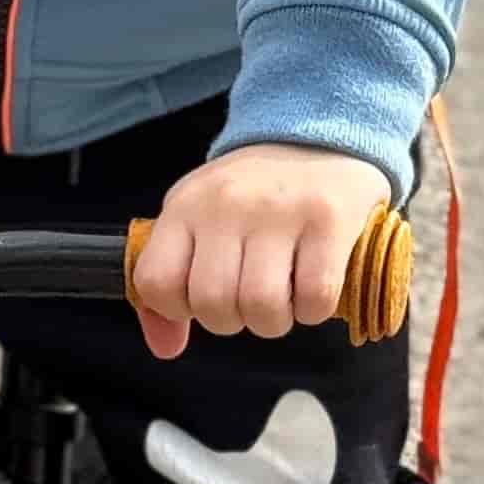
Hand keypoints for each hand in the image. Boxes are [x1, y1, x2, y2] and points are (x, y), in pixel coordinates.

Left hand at [131, 142, 392, 362]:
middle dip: (232, 321)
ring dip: (273, 321)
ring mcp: (279, 211)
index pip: (155, 282)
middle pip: (213, 304)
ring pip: (262, 307)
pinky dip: (313, 311)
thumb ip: (173, 282)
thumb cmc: (252, 193)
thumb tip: (165, 348)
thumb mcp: (198, 221)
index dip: (178, 309)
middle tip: (248, 300)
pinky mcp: (328, 220)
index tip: (202, 297)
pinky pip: (315, 298)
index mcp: (186, 206)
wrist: (318, 134)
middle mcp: (226, 205)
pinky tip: (312, 288)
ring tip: (281, 298)